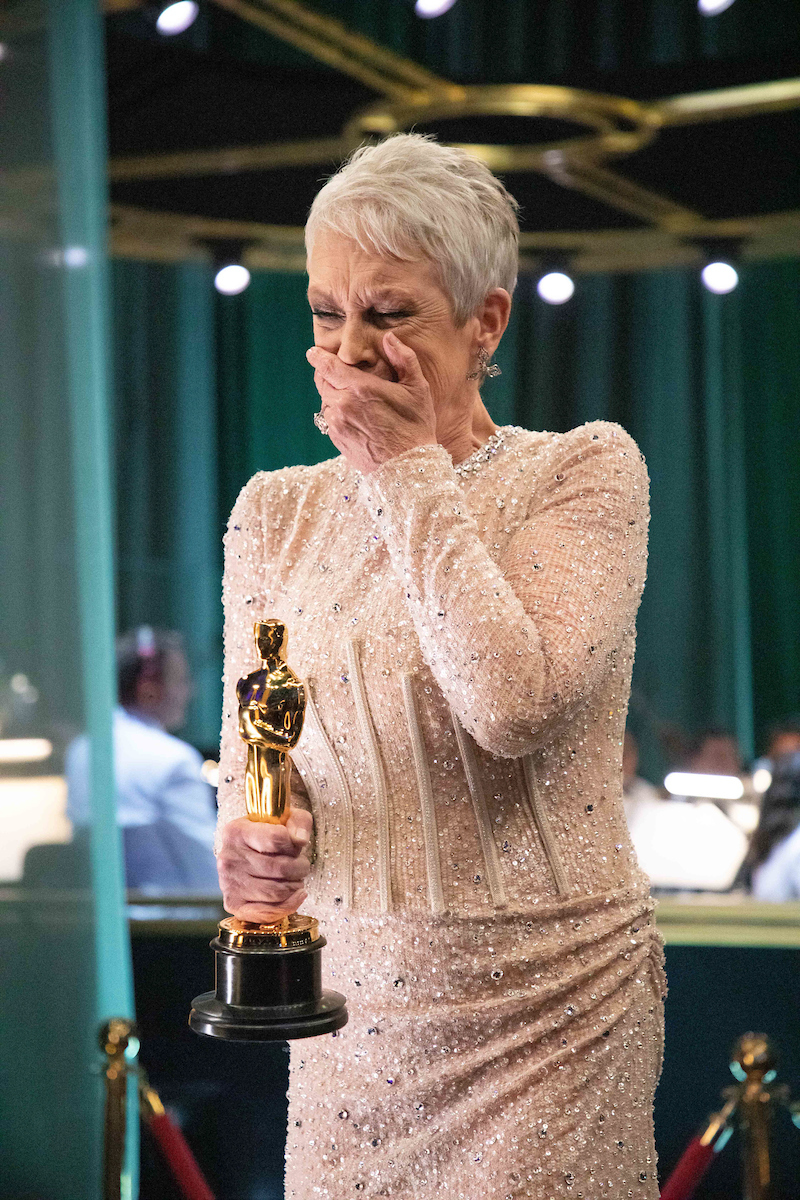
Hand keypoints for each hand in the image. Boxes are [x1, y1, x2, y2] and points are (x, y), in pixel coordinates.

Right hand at [217, 805, 312, 922]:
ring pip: (276, 892)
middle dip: (300, 868)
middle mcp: (228, 858)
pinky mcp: (233, 904)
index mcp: (236, 831)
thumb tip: (300, 841)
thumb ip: (299, 822)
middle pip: (279, 868)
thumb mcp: (287, 818)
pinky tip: (297, 895)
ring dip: (295, 886)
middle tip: (303, 866)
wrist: (250, 850)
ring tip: (297, 878)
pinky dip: (289, 906)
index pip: (276, 838)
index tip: (296, 845)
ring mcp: (228, 883)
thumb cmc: (270, 832)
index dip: (294, 844)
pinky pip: (267, 913)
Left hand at [306, 331, 436, 473]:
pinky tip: (355, 417)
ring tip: (352, 397)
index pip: (328, 366)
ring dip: (334, 395)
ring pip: (326, 400)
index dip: (318, 357)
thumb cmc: (416, 427)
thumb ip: (403, 359)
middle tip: (337, 372)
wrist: (408, 469)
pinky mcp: (336, 440)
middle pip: (322, 382)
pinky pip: (330, 419)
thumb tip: (389, 337)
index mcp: (360, 388)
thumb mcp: (418, 389)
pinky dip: (337, 413)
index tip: (313, 352)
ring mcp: (337, 423)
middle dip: (327, 374)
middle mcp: (343, 404)